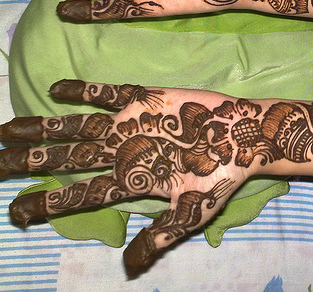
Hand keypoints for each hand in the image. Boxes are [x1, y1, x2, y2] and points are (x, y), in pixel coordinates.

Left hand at [0, 80, 262, 274]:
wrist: (244, 137)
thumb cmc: (219, 177)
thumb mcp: (191, 214)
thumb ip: (158, 236)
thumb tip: (127, 269)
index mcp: (129, 181)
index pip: (78, 194)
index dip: (45, 203)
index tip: (14, 213)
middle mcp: (121, 152)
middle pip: (66, 159)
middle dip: (28, 162)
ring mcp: (128, 125)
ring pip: (76, 127)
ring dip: (43, 128)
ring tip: (7, 130)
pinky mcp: (143, 99)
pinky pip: (107, 94)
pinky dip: (82, 92)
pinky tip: (55, 89)